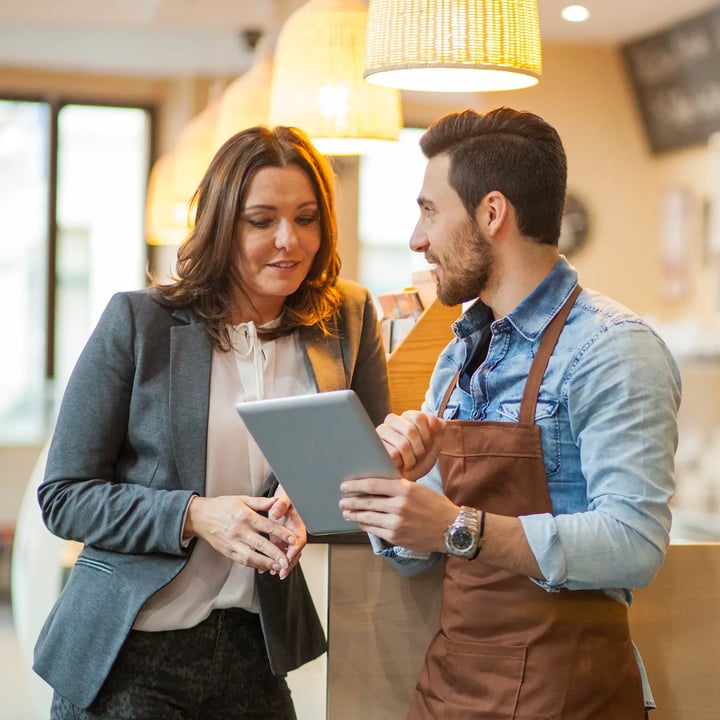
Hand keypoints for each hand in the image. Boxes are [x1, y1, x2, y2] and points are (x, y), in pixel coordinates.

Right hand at [183, 495, 298, 575]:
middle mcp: (239, 530)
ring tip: (278, 567)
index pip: (267, 526)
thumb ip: (260, 502)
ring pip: (251, 556)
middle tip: (288, 560)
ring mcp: (233, 543)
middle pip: (261, 544)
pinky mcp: (228, 552)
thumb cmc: (221, 506)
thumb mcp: (241, 499)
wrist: (200, 517)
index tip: (292, 540)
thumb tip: (277, 501)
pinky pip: (242, 561)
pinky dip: (254, 565)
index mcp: (245, 516)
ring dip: (266, 563)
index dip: (281, 534)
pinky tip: (264, 566)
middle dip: (276, 554)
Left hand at [267, 486, 306, 578]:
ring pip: (285, 553)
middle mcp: (293, 532)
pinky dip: (271, 559)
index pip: (300, 539)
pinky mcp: (278, 538)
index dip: (295, 548)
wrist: (284, 495)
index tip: (289, 555)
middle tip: (281, 571)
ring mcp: (285, 536)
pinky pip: (277, 551)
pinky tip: (263, 566)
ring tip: (271, 571)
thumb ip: (281, 503)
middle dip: (288, 562)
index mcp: (297, 522)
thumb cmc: (286, 495)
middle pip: (294, 551)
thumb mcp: (284, 496)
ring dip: (280, 564)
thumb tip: (276, 509)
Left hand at [339, 477, 457, 552]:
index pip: (373, 484)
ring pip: (368, 517)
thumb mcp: (418, 489)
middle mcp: (399, 505)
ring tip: (346, 512)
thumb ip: (399, 487)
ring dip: (354, 515)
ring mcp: (396, 522)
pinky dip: (366, 525)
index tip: (345, 486)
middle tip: (342, 501)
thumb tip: (376, 487)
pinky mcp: (396, 537)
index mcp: (405, 489)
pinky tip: (361, 522)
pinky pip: (375, 530)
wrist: (452, 529)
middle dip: (351, 502)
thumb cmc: (436, 506)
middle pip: (367, 502)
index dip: (356, 485)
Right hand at [378, 411, 445, 480]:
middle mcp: (391, 421)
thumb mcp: (434, 445)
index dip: (427, 435)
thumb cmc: (419, 460)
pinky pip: (393, 454)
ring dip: (411, 459)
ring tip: (410, 462)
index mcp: (407, 416)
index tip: (427, 445)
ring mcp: (381, 433)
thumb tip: (433, 418)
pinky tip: (400, 465)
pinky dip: (401, 463)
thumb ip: (438, 430)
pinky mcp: (374, 447)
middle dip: (420, 449)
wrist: (406, 479)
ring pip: (402, 444)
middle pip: (410, 430)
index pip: (419, 417)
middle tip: (419, 457)